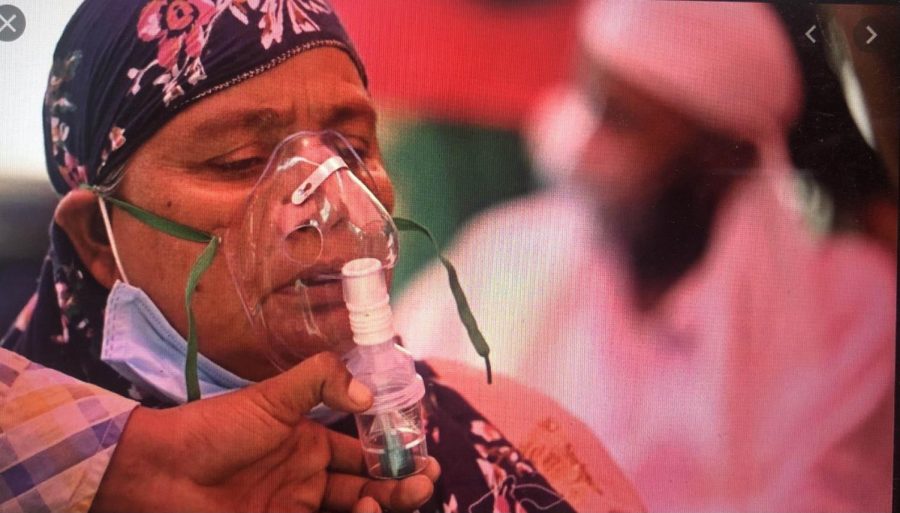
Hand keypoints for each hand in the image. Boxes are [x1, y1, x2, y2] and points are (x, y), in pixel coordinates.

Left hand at [91, 352, 439, 512]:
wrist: (160, 473)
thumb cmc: (216, 430)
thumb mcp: (271, 397)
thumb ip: (319, 381)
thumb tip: (369, 392)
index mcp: (309, 443)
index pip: (363, 452)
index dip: (393, 454)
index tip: (422, 456)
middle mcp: (308, 479)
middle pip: (367, 487)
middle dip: (400, 486)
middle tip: (425, 483)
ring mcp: (294, 508)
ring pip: (352, 510)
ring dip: (380, 505)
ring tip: (391, 499)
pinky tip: (365, 512)